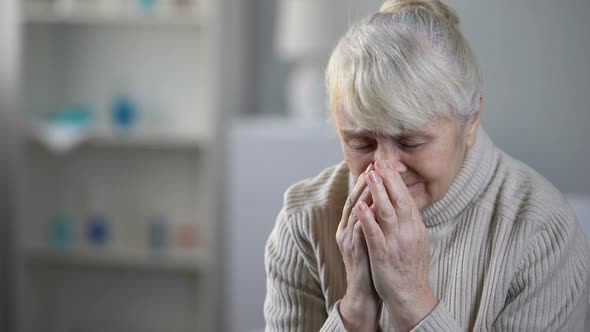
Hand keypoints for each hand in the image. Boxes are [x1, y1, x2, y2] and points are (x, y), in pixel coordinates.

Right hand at [336, 164, 380, 330]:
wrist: (365, 292)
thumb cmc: (373, 265)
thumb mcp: (375, 238)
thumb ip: (377, 221)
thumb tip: (387, 203)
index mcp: (353, 225)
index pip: (361, 197)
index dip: (370, 180)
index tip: (381, 164)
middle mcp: (347, 228)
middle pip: (354, 198)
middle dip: (365, 180)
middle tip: (376, 163)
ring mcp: (347, 238)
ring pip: (353, 210)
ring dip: (362, 193)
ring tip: (372, 177)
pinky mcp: (351, 250)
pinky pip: (357, 229)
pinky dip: (364, 216)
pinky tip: (371, 205)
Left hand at [357, 160, 436, 331]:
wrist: (410, 294)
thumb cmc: (410, 266)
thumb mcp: (416, 239)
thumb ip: (409, 221)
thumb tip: (404, 201)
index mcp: (416, 228)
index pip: (407, 198)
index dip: (396, 181)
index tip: (388, 165)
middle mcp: (409, 233)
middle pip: (399, 201)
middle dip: (389, 180)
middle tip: (380, 162)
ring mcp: (396, 243)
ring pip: (387, 213)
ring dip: (378, 193)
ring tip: (370, 176)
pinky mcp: (383, 255)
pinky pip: (374, 233)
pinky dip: (367, 219)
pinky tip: (360, 206)